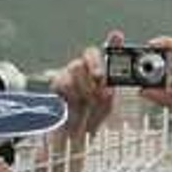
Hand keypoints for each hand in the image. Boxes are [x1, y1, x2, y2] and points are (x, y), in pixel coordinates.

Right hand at [48, 29, 121, 144]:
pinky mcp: (55, 83)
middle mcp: (85, 70)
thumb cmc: (89, 119)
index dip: (112, 43)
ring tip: (87, 100)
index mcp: (100, 74)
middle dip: (96, 64)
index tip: (117, 35)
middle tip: (100, 77)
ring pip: (76, 66)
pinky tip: (73, 103)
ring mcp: (69, 74)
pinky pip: (63, 81)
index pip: (107, 53)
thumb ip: (108, 96)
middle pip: (90, 52)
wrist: (70, 136)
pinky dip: (72, 93)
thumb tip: (107, 89)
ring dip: (85, 85)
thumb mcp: (105, 108)